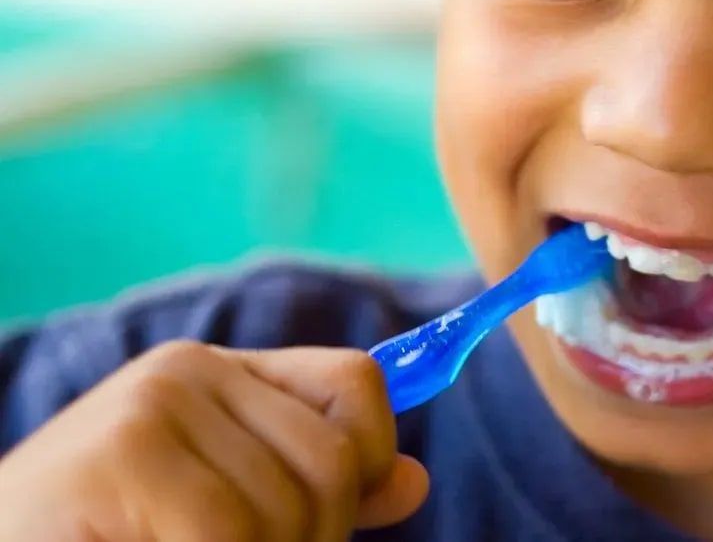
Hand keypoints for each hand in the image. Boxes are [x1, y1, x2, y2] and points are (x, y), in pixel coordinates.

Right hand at [0, 341, 427, 540]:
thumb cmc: (115, 534)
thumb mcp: (228, 507)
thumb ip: (314, 491)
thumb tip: (416, 482)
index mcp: (227, 374)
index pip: (357, 382)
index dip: (370, 457)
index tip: (334, 517)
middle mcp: (193, 368)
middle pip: (332, 459)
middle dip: (315, 536)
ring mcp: (154, 400)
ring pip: (284, 507)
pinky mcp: (120, 449)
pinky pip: (227, 530)